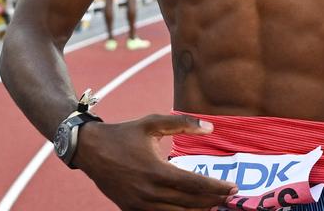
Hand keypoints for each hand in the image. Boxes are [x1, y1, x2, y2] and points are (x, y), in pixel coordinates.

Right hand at [75, 114, 235, 210]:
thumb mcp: (152, 122)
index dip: (216, 188)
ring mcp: (139, 204)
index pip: (195, 184)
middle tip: (230, 197)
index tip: (233, 188)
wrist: (89, 150)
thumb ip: (183, 123)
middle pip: (190, 203)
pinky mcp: (131, 210)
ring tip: (215, 204)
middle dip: (213, 201)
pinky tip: (191, 208)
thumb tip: (210, 128)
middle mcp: (149, 192)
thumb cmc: (123, 134)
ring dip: (198, 210)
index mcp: (156, 171)